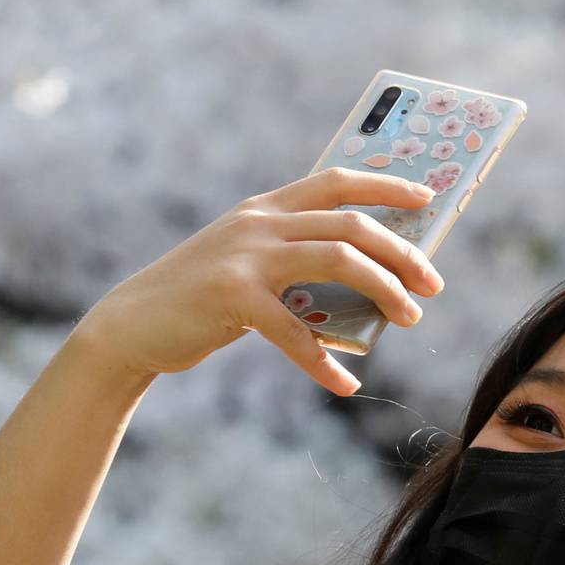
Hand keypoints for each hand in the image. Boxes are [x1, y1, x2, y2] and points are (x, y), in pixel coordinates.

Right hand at [71, 168, 443, 395]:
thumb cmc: (201, 300)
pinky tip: (344, 384)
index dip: (387, 184)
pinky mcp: (232, 297)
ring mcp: (245, 257)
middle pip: (351, 224)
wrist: (131, 325)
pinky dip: (324, 361)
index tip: (428, 196)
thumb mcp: (249, 264)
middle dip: (402, 251)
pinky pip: (295, 331)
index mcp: (266, 208)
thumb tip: (367, 282)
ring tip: (410, 318)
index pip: (337, 181)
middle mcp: (259, 222)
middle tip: (433, 284)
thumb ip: (296, 259)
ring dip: (383, 289)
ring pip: (338, 260)